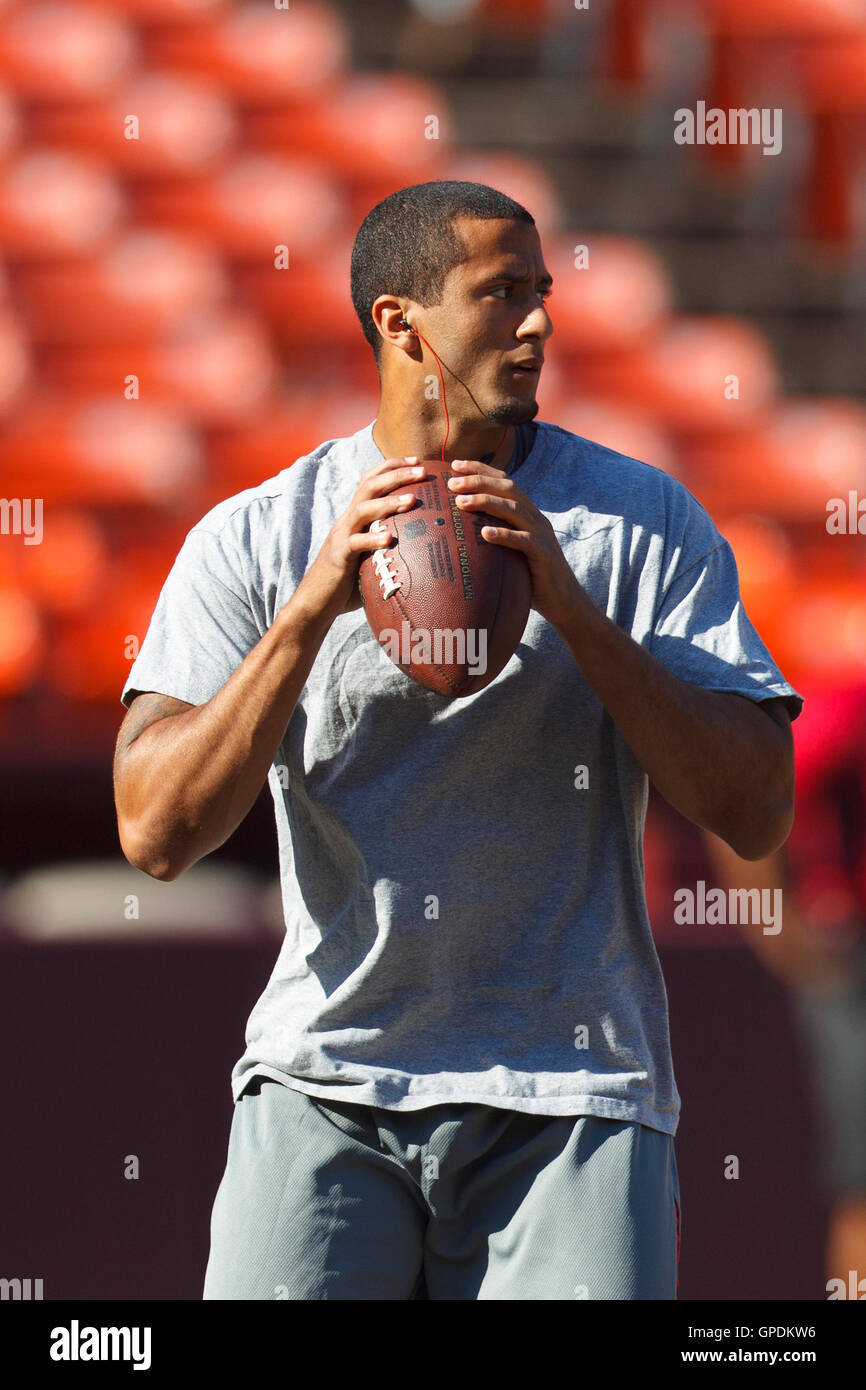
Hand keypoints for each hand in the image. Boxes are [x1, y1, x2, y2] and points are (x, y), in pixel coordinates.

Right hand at [294, 457, 426, 621]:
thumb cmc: (349, 582)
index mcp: (355, 517)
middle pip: (370, 485)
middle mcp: (347, 520)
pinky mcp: (338, 556)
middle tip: (421, 471)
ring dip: (388, 502)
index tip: (417, 461)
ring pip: (363, 509)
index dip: (392, 466)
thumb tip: (424, 545)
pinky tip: (389, 538)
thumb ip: (388, 545)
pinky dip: (372, 538)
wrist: (316, 602)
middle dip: (396, 474)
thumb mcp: (371, 556)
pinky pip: (355, 543)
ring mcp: (341, 536)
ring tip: (411, 500)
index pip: (370, 480)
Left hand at [446, 458, 580, 631]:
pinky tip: (485, 533)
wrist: (563, 600)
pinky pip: (524, 541)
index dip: (481, 470)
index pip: (504, 482)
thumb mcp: (511, 550)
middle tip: (452, 483)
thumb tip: (458, 531)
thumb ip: (494, 536)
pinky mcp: (544, 555)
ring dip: (486, 502)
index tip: (455, 466)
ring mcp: (541, 535)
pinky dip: (504, 535)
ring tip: (461, 502)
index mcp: (527, 513)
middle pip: (508, 489)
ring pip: (514, 510)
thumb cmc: (530, 576)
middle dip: (479, 481)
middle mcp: (535, 518)